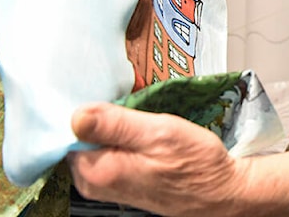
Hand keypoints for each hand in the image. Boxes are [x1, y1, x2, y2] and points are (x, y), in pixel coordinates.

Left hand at [66, 102, 241, 215]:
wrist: (220, 192)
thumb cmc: (195, 164)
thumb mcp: (159, 133)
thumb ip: (115, 124)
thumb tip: (76, 114)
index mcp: (98, 171)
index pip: (68, 130)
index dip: (87, 108)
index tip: (110, 96)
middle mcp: (94, 183)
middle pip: (79, 136)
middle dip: (100, 116)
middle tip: (130, 104)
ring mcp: (104, 185)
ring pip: (94, 142)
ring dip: (112, 125)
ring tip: (139, 116)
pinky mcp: (118, 182)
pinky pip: (106, 151)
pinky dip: (119, 136)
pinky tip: (140, 130)